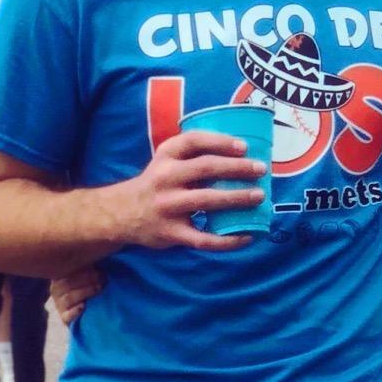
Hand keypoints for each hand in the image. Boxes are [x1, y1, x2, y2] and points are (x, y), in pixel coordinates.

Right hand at [50, 266, 103, 325]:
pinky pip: (67, 315)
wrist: (88, 308)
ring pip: (69, 297)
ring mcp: (59, 304)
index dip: (83, 267)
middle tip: (104, 277)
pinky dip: (75, 311)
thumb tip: (97, 253)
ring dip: (87, 291)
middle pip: (68, 282)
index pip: (67, 269)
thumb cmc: (89, 284)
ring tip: (100, 287)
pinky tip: (83, 306)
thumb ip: (88, 263)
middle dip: (88, 278)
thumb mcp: (86, 272)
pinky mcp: (65, 318)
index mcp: (59, 275)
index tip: (98, 265)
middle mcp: (56, 289)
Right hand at [118, 127, 266, 250]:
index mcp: (165, 156)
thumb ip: (192, 156)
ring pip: (208, 201)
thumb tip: (240, 156)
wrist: (121, 214)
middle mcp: (165, 178)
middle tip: (261, 169)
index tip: (244, 146)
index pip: (194, 141)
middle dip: (237, 168)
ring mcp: (168, 207)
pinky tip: (247, 237)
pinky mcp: (172, 233)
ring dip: (237, 198)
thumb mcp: (164, 162)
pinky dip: (228, 240)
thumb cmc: (155, 184)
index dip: (220, 141)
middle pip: (205, 168)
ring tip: (259, 196)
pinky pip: (204, 239)